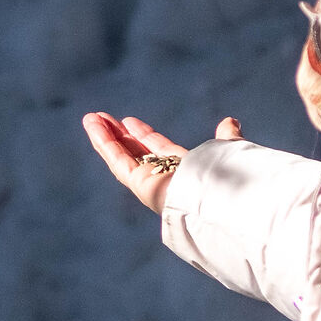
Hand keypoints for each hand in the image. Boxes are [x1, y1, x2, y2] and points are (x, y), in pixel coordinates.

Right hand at [82, 113, 241, 212]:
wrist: (222, 202)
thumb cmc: (228, 178)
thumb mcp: (226, 149)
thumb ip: (226, 138)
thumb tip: (230, 122)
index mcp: (185, 170)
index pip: (158, 150)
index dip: (143, 135)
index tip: (129, 121)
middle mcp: (164, 178)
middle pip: (135, 153)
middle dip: (119, 135)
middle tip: (103, 118)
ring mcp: (149, 182)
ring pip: (122, 156)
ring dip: (105, 137)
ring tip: (90, 118)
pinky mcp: (139, 184)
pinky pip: (118, 160)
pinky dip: (104, 143)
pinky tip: (92, 126)